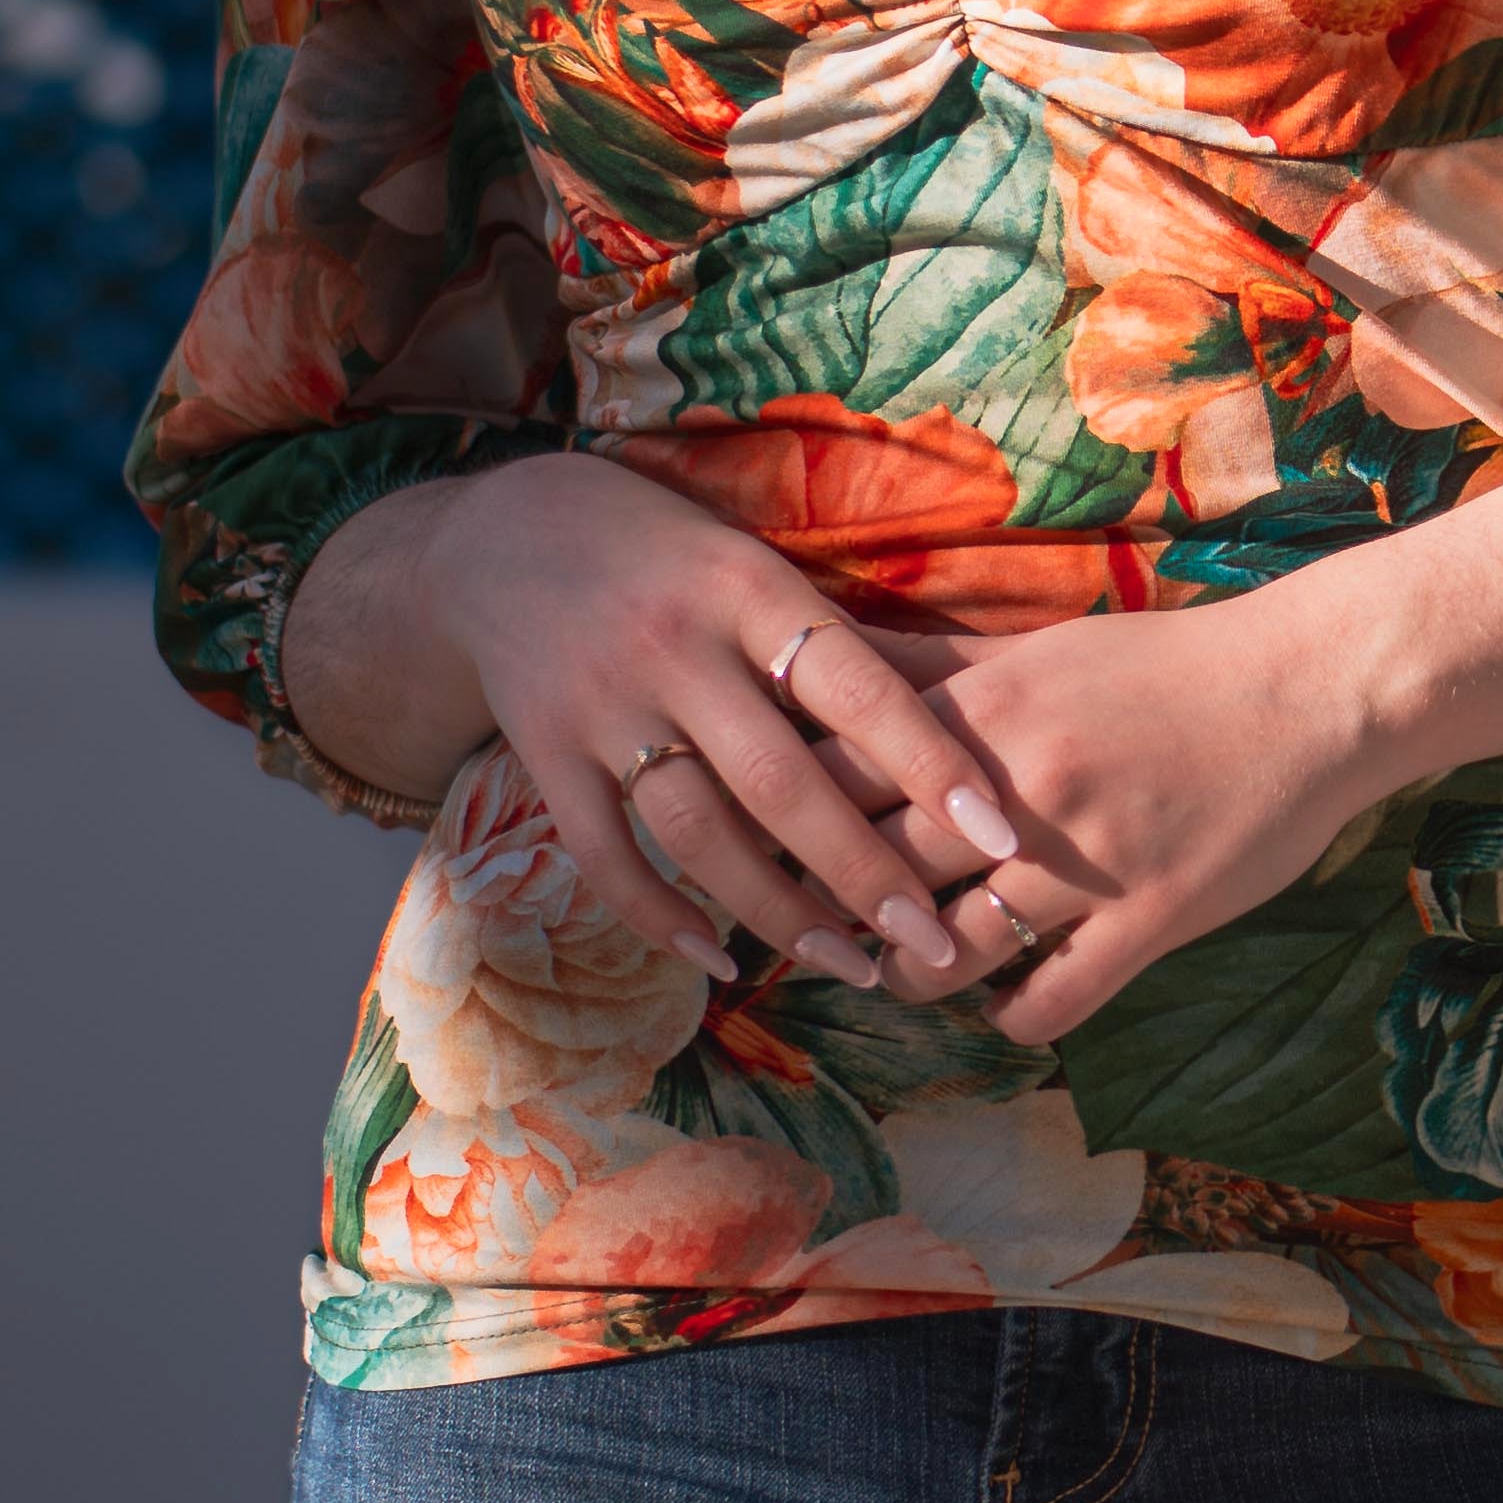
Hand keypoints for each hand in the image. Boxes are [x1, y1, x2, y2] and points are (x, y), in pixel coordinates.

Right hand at [413, 454, 1020, 988]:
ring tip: (855, 967)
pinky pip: (606, 855)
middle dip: (865, 872)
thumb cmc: (667, 553)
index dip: (931, 762)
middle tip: (934, 944)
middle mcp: (674, 646)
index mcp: (746, 588)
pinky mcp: (543, 754)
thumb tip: (970, 702)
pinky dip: (662, 917)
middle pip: (781, 779)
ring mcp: (602, 704)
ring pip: (700, 832)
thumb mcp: (750, 563)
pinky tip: (721, 960)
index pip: (856, 684)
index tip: (1002, 831)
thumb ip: (834, 639)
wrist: (501, 535)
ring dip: (781, 913)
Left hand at [823, 601, 1385, 1044]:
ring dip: (906, 975)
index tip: (761, 840)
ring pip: (946, 953)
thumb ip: (934, 665)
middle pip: (873, 871)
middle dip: (828, 908)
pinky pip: (1049, 1003)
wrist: (1310, 690)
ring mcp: (1085, 864)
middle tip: (804, 930)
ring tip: (895, 973)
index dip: (783, 816)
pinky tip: (1001, 1008)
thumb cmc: (1170, 663)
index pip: (836, 775)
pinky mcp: (1148, 922)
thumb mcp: (1040, 648)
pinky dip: (1011, 1018)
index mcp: (985, 714)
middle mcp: (1020, 791)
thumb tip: (832, 657)